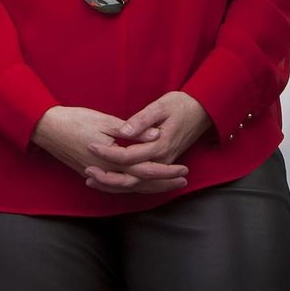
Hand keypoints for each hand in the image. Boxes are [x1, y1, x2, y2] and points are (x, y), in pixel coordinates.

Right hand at [33, 105, 187, 194]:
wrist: (46, 128)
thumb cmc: (75, 120)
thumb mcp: (104, 120)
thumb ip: (131, 130)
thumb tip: (155, 136)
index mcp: (111, 159)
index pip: (145, 170)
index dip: (166, 171)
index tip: (183, 169)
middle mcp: (106, 172)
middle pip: (140, 183)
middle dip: (163, 183)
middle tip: (182, 181)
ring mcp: (97, 175)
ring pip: (128, 187)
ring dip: (149, 187)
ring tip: (166, 185)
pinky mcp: (90, 173)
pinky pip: (115, 185)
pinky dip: (129, 187)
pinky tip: (137, 185)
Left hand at [83, 91, 207, 193]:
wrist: (203, 111)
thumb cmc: (181, 105)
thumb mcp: (161, 106)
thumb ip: (142, 120)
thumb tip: (125, 130)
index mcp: (159, 146)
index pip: (128, 156)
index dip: (108, 152)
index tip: (90, 145)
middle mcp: (162, 160)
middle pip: (131, 178)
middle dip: (108, 177)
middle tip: (87, 172)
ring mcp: (164, 165)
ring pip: (137, 185)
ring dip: (114, 185)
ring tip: (92, 181)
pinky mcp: (163, 164)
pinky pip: (144, 182)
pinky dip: (126, 185)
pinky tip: (110, 182)